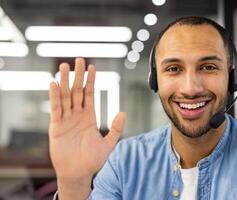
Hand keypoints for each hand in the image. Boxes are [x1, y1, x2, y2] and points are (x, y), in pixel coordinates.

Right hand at [48, 57, 124, 182]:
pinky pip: (55, 108)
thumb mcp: (108, 143)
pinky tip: (54, 84)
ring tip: (64, 66)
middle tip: (78, 59)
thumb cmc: (93, 160)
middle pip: (77, 91)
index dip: (90, 81)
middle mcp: (77, 115)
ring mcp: (66, 119)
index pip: (90, 94)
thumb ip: (116, 128)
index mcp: (89, 116)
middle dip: (78, 75)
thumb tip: (123, 112)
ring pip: (65, 96)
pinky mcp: (56, 126)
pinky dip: (54, 96)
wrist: (78, 172)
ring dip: (64, 81)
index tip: (92, 67)